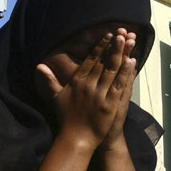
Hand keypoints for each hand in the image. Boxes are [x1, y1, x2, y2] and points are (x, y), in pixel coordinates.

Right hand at [36, 31, 133, 149]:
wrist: (76, 139)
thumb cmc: (66, 118)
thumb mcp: (56, 97)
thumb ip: (49, 80)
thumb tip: (39, 66)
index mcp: (77, 82)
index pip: (90, 60)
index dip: (100, 47)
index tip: (108, 35)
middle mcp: (88, 85)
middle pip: (103, 62)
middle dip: (113, 46)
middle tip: (121, 32)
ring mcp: (99, 94)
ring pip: (112, 70)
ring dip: (120, 54)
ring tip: (128, 40)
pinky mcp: (109, 104)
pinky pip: (119, 85)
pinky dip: (126, 73)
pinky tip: (132, 61)